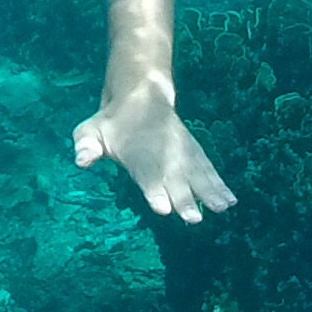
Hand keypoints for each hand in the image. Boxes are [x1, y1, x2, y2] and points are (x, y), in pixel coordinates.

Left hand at [74, 89, 234, 222]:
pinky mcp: (192, 152)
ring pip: (196, 173)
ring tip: (222, 208)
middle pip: (174, 179)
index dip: (154, 191)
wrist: (141, 93)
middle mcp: (162, 153)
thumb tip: (81, 160)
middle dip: (184, 199)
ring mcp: (180, 152)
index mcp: (137, 153)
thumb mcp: (91, 129)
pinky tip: (231, 201)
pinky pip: (207, 169)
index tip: (162, 208)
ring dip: (209, 192)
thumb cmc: (111, 122)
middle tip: (193, 219)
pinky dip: (220, 184)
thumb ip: (86, 144)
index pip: (146, 175)